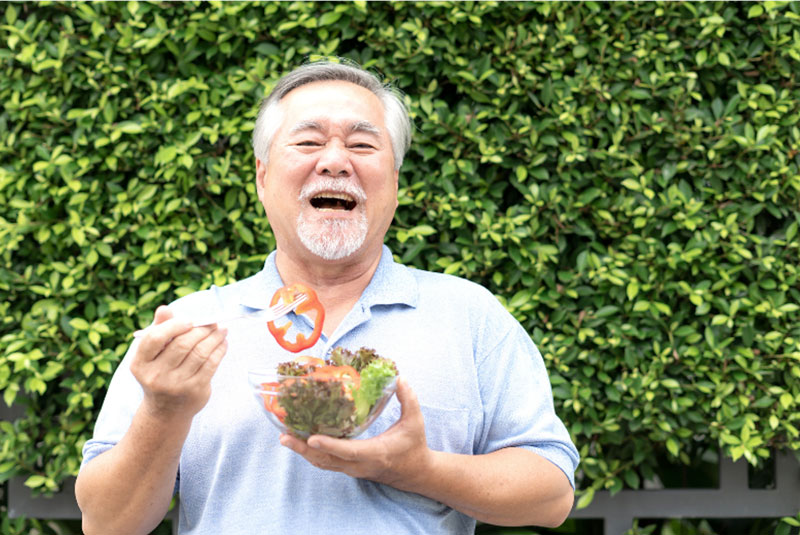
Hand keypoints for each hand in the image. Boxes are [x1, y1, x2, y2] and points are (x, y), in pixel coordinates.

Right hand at [130, 305, 227, 419]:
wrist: (166, 412)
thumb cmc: (160, 372)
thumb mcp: (153, 355)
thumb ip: (159, 330)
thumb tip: (164, 308)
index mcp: (140, 363)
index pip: (155, 338)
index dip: (174, 325)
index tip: (190, 320)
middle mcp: (156, 376)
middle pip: (182, 344)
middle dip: (201, 329)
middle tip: (213, 322)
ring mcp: (176, 385)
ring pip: (200, 353)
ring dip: (214, 337)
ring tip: (222, 330)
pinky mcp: (195, 390)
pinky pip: (211, 364)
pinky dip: (220, 350)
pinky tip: (223, 343)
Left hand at [279, 378, 432, 490]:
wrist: (415, 474)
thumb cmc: (414, 446)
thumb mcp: (415, 421)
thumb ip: (408, 399)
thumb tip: (399, 377)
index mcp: (375, 453)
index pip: (349, 451)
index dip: (330, 445)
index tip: (312, 439)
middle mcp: (360, 465)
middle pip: (327, 460)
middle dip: (304, 449)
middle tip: (284, 437)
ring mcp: (353, 469)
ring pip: (323, 463)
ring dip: (303, 452)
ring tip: (285, 438)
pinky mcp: (349, 468)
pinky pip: (326, 462)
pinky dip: (312, 454)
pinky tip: (300, 442)